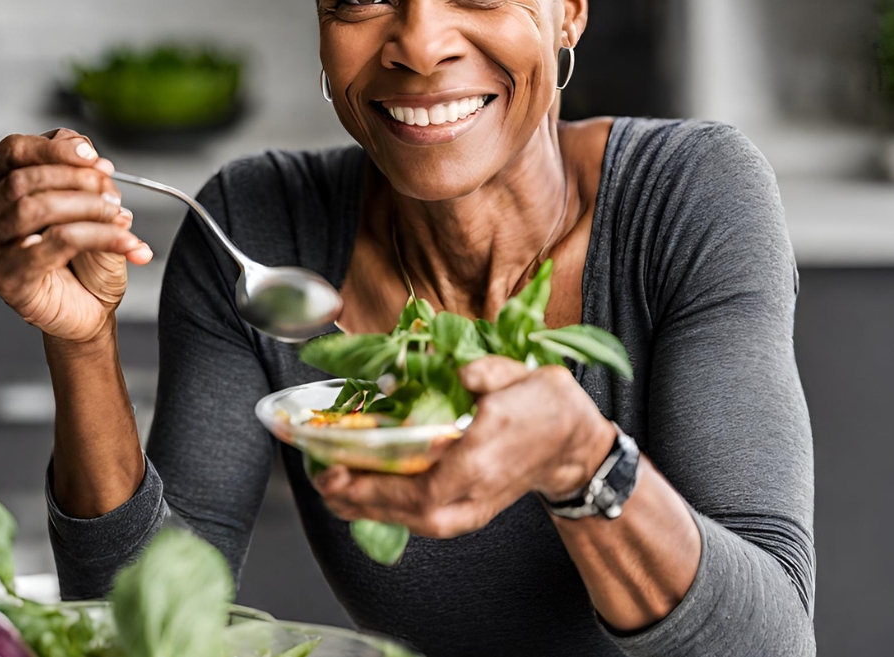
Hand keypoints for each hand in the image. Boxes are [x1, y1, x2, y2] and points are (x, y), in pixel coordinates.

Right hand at [0, 128, 153, 343]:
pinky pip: (57, 242)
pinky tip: (127, 243)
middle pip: (24, 178)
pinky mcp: (9, 277)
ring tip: (120, 218)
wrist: (92, 307)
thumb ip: (87, 175)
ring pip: (36, 208)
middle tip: (113, 195)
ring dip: (89, 207)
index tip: (93, 156)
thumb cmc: (86, 257)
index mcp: (1, 189)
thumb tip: (94, 159)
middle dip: (79, 180)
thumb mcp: (93, 205)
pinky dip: (100, 237)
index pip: (14, 151)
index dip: (54, 147)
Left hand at [313, 357, 614, 538]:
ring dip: (368, 507)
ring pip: (414, 520)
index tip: (341, 471)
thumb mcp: (521, 377)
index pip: (426, 487)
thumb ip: (487, 373)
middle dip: (362, 499)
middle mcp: (475, 491)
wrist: (572, 443)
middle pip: (412, 512)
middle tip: (321, 479)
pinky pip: (421, 518)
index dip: (379, 485)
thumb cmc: (545, 407)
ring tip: (331, 489)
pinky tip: (361, 496)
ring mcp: (474, 507)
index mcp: (484, 458)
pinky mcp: (470, 510)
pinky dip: (387, 509)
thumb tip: (459, 372)